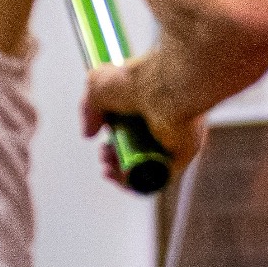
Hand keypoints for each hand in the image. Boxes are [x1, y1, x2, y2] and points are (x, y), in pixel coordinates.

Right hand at [80, 52, 206, 187]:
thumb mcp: (96, 86)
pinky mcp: (179, 159)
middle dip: (112, 159)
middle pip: (133, 153)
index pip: (128, 132)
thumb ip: (88, 109)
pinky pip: (157, 179)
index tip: (100, 144)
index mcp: (144, 108)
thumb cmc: (134, 83)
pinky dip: (137, 183)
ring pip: (143, 168)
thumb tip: (89, 134)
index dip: (110, 143)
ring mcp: (170, 144)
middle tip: (104, 155)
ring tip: (109, 168)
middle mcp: (158, 126)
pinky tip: (121, 177)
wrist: (164, 91)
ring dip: (120, 174)